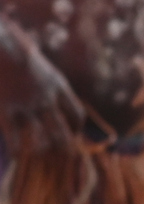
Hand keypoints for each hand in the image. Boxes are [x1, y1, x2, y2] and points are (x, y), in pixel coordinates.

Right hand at [0, 15, 84, 149]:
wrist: (1, 48)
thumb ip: (50, 86)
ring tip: (42, 155)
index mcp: (59, 86)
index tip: (74, 135)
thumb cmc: (18, 54)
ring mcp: (26, 106)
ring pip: (43, 138)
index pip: (76, 114)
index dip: (76, 129)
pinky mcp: (6, 109)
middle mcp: (47, 99)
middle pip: (64, 131)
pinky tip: (18, 155)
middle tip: (64, 155)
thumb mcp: (42, 68)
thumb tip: (54, 101)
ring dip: (44, 150)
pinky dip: (18, 149)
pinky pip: (15, 137)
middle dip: (66, 146)